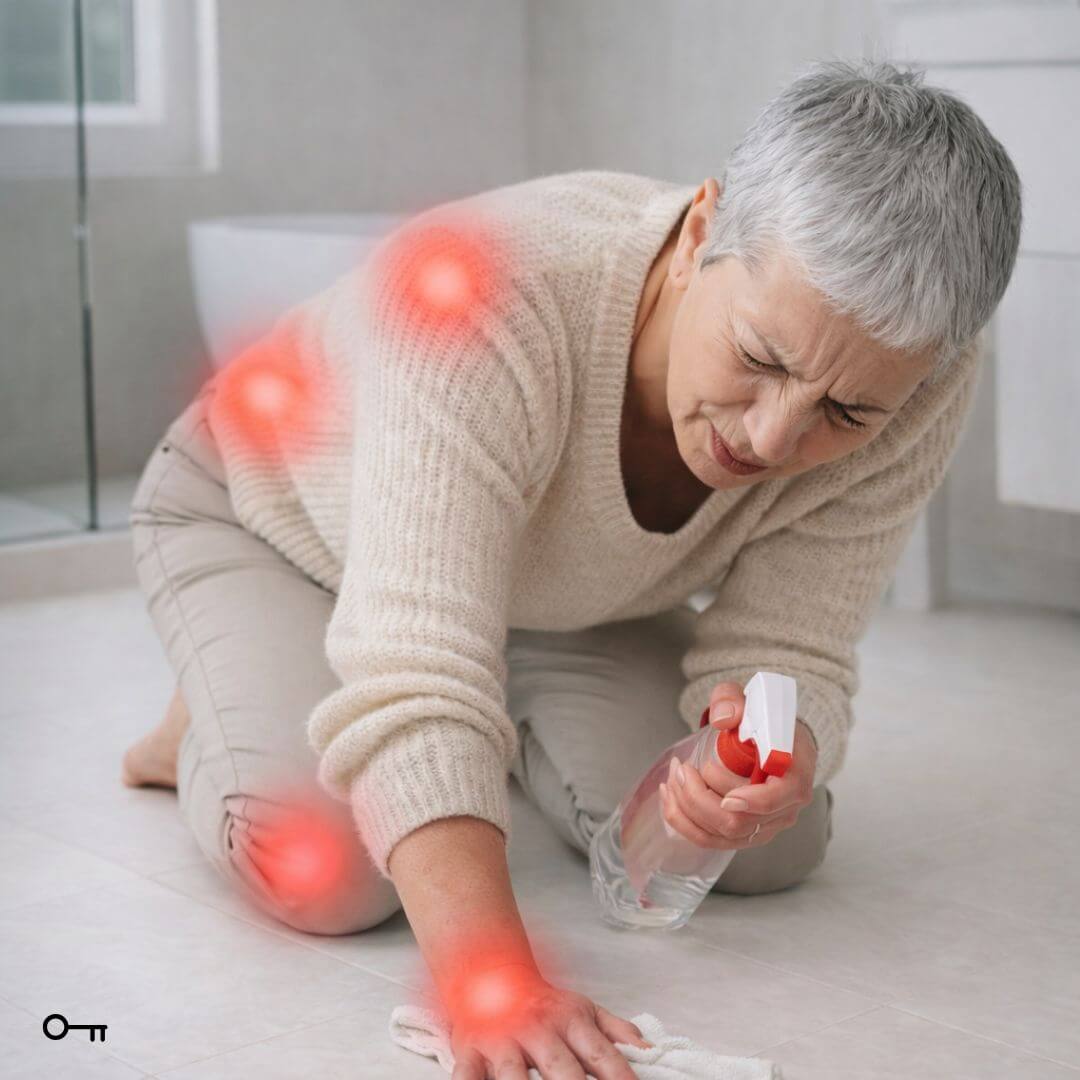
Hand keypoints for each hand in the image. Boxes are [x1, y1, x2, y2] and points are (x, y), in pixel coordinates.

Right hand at [449, 962, 649, 1079]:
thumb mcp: (583, 1009)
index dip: (620, 1079)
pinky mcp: (469, 1050)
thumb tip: (650, 1052)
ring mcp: (501, 1040)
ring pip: (514, 1077)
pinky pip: (466, 1076)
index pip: (602, 1056)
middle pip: (561, 1071)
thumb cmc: (543, 1001)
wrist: (491, 969)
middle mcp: (537, 1029)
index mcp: (570, 1021)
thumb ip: (616, 1031)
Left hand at [659, 681, 818, 851]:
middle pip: (738, 821)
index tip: (719, 786)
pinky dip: (683, 821)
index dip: (749, 799)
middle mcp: (784, 811)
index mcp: (795, 778)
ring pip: (720, 833)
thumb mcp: (752, 700)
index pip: (776, 799)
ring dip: (687, 807)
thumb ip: (734, 700)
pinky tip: (670, 796)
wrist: (775, 741)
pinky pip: (710, 840)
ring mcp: (764, 827)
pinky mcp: (743, 835)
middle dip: (698, 796)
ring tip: (674, 776)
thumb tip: (722, 718)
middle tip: (682, 767)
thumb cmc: (767, 722)